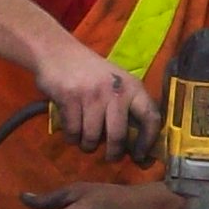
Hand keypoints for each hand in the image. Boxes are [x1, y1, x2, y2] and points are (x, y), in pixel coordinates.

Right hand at [31, 39, 159, 157]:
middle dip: (114, 153)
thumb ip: (127, 108)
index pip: (151, 117)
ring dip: (87, 145)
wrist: (57, 52)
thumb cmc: (91, 73)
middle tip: (111, 157)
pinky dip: (71, 138)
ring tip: (85, 141)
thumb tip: (137, 146)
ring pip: (92, 137)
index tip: (141, 156)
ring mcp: (92, 94)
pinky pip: (73, 131)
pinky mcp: (69, 98)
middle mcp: (116, 90)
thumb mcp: (116, 83)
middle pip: (118, 135)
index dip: (148, 141)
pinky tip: (71, 133)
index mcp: (133, 87)